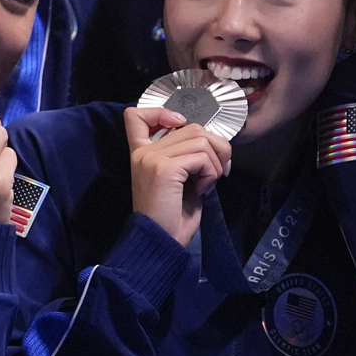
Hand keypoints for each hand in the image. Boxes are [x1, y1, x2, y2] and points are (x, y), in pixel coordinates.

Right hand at [126, 107, 230, 244]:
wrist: (160, 242)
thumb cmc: (171, 217)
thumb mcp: (178, 179)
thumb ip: (185, 156)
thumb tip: (212, 143)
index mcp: (141, 153)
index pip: (136, 116)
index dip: (162, 112)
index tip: (180, 129)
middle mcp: (143, 152)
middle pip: (191, 127)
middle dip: (216, 147)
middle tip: (219, 171)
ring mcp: (152, 158)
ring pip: (201, 140)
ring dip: (215, 162)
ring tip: (208, 182)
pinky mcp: (164, 169)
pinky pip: (201, 158)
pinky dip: (211, 172)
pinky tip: (203, 189)